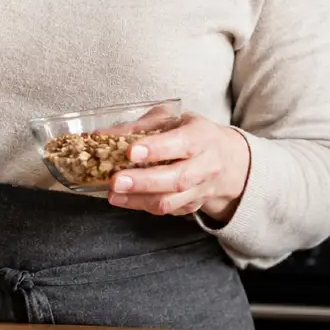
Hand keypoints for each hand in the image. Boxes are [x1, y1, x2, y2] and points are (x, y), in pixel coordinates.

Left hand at [107, 112, 250, 222]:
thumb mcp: (172, 119)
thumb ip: (139, 125)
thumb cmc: (193, 134)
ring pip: (171, 201)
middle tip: (115, 181)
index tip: (131, 151)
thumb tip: (101, 133)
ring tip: (113, 194)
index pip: (181, 143)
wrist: (228, 161)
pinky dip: (143, 206)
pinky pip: (168, 210)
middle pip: (177, 178)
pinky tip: (124, 199)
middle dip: (143, 182)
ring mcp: (200, 189)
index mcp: (201, 137)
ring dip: (139, 200)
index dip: (156, 149)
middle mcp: (205, 165)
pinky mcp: (192, 206)